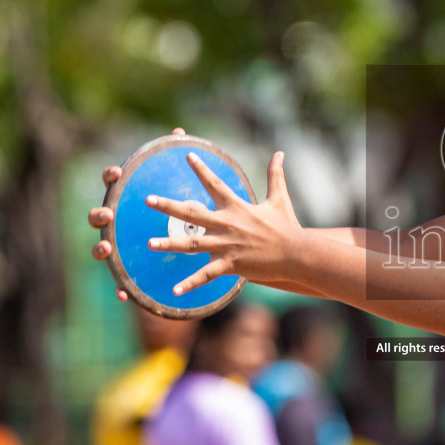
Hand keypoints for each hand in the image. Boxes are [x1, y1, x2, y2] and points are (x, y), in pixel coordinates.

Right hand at [89, 128, 185, 301]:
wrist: (179, 248)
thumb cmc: (173, 213)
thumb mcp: (177, 188)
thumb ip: (173, 161)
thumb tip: (179, 132)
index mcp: (127, 200)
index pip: (113, 184)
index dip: (111, 177)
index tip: (117, 172)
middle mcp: (118, 223)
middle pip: (98, 216)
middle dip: (99, 215)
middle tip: (107, 213)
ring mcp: (119, 247)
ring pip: (100, 249)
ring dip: (100, 249)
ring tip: (107, 250)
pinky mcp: (128, 272)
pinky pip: (121, 283)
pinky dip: (121, 289)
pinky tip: (124, 296)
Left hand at [145, 151, 303, 295]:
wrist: (296, 253)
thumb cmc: (287, 227)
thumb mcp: (280, 198)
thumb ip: (275, 175)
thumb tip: (280, 153)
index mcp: (236, 207)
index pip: (214, 183)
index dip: (201, 168)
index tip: (187, 155)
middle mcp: (226, 224)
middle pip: (191, 213)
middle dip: (168, 206)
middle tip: (148, 199)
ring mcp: (226, 245)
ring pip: (191, 244)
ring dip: (169, 244)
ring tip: (150, 244)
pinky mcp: (230, 264)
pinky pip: (206, 275)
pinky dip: (190, 284)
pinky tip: (174, 291)